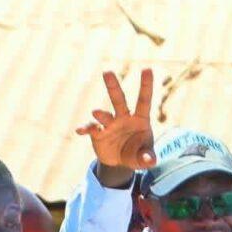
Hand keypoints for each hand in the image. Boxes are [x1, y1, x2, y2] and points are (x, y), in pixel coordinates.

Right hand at [76, 69, 155, 185]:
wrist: (121, 162)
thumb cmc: (138, 154)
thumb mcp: (145, 158)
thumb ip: (148, 158)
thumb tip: (150, 161)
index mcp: (140, 119)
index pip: (144, 101)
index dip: (146, 86)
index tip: (147, 69)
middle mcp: (124, 118)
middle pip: (119, 99)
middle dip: (113, 86)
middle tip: (107, 72)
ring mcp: (109, 124)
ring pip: (104, 114)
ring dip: (101, 114)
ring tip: (97, 113)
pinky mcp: (97, 133)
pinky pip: (91, 129)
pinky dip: (86, 128)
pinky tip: (81, 131)